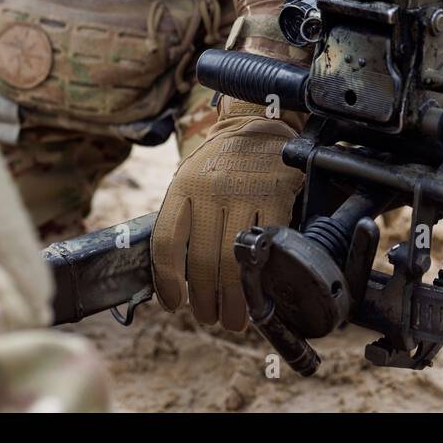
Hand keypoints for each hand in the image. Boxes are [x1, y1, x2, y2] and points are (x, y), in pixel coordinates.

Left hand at [151, 97, 303, 329]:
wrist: (257, 125)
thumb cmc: (219, 163)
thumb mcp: (189, 180)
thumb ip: (183, 220)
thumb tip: (177, 278)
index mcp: (182, 187)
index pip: (166, 244)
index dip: (167, 282)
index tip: (174, 303)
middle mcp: (210, 189)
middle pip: (202, 262)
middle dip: (205, 300)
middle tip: (210, 317)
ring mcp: (245, 193)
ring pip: (235, 261)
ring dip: (233, 299)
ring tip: (233, 318)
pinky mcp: (276, 196)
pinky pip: (267, 247)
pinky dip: (261, 276)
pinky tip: (258, 291)